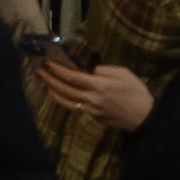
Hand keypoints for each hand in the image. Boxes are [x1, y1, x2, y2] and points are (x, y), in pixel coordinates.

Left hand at [32, 57, 153, 129]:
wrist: (141, 116)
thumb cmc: (135, 91)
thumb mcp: (125, 73)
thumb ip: (106, 70)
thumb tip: (92, 71)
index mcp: (100, 85)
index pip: (74, 77)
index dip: (59, 70)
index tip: (49, 62)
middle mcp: (91, 98)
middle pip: (65, 89)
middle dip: (50, 79)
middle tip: (39, 70)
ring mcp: (89, 109)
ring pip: (66, 100)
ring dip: (52, 90)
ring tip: (43, 82)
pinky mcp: (90, 116)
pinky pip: (72, 106)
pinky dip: (62, 99)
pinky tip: (57, 94)